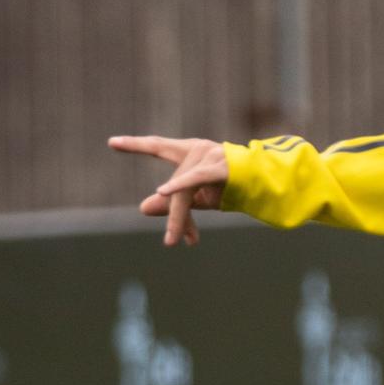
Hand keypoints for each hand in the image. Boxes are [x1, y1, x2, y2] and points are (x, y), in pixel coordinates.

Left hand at [108, 136, 228, 246]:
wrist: (272, 185)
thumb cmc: (237, 189)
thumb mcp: (201, 198)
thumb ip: (174, 202)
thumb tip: (143, 208)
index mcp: (192, 152)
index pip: (160, 147)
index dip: (136, 145)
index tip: (111, 142)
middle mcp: (198, 150)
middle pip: (173, 188)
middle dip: (174, 216)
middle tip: (172, 242)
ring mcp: (209, 156)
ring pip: (182, 193)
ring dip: (180, 219)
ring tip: (177, 241)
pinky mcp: (219, 166)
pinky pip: (193, 181)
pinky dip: (178, 187)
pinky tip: (162, 192)